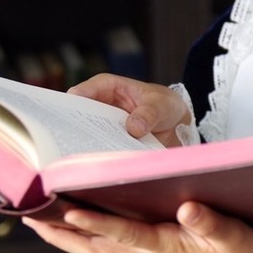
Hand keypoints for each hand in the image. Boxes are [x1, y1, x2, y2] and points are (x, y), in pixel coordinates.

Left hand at [23, 202, 252, 252]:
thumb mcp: (235, 235)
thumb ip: (211, 222)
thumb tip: (187, 207)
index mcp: (168, 248)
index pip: (124, 234)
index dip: (96, 222)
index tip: (68, 209)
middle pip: (96, 248)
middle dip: (61, 234)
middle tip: (29, 216)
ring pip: (99, 250)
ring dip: (68, 238)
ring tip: (41, 221)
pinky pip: (112, 249)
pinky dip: (89, 239)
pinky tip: (81, 229)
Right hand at [69, 73, 190, 146]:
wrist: (181, 127)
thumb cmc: (167, 106)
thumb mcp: (161, 104)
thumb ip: (149, 113)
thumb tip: (133, 128)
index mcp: (110, 88)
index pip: (87, 90)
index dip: (76, 99)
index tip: (71, 110)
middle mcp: (103, 107)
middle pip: (82, 115)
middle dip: (77, 126)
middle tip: (74, 138)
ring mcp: (107, 127)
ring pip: (90, 134)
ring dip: (89, 144)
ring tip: (87, 154)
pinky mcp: (114, 143)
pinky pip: (104, 149)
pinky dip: (103, 156)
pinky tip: (103, 164)